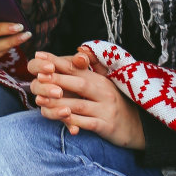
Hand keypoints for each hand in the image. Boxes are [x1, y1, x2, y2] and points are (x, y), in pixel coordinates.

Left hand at [29, 51, 144, 149]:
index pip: (77, 68)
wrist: (137, 126)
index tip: (39, 56)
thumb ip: (92, 67)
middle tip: (38, 77)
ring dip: (59, 103)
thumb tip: (79, 49)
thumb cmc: (115, 102)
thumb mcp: (106, 83)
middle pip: (78, 84)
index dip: (58, 61)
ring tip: (41, 101)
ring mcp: (106, 109)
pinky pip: (88, 124)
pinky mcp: (107, 126)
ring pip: (79, 105)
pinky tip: (61, 120)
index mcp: (101, 79)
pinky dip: (74, 122)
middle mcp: (104, 92)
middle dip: (57, 80)